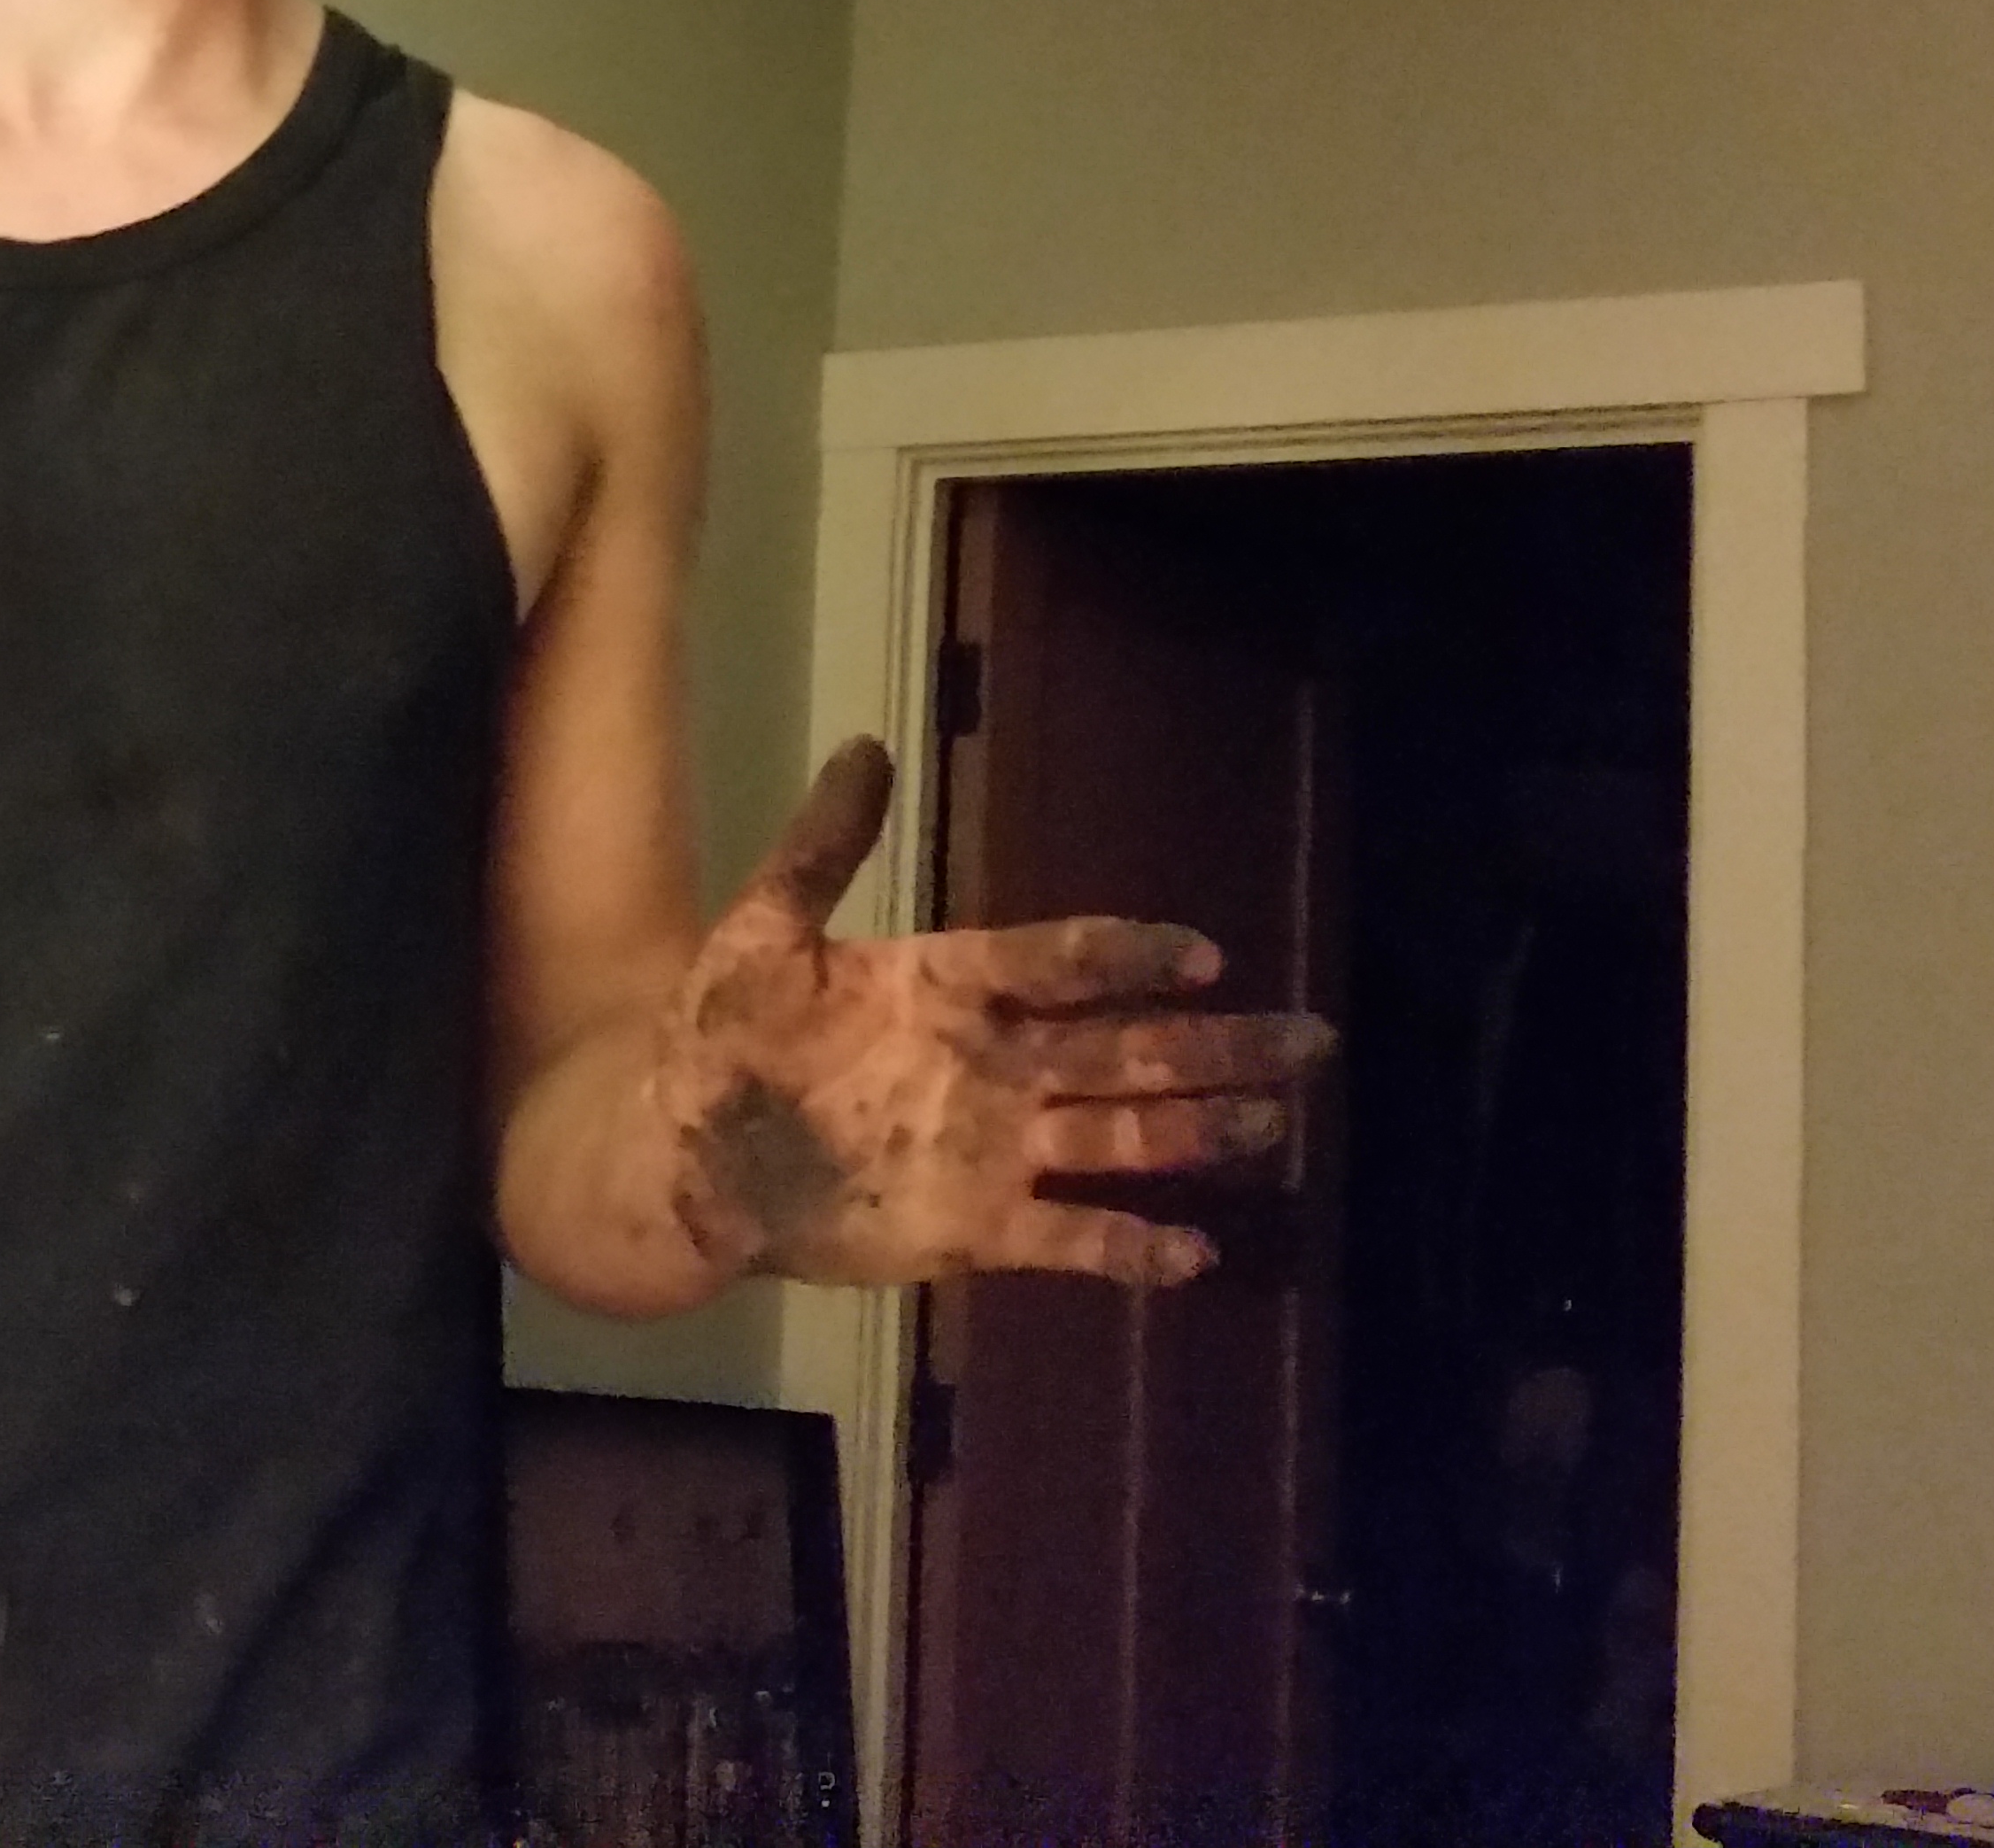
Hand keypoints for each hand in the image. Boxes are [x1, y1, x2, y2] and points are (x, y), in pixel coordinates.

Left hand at [652, 736, 1331, 1288]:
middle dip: (1218, 1046)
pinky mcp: (974, 1226)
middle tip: (1312, 1041)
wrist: (681, 1154)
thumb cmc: (725, 1036)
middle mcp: (993, 1063)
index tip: (1205, 956)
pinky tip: (1195, 1250)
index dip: (1132, 957)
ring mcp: (991, 1147)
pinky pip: (1068, 1236)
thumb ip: (823, 846)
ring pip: (1119, 1136)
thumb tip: (867, 743)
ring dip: (1197, 1131)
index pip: (1063, 961)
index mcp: (952, 985)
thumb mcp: (765, 931)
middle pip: (1125, 1049)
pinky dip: (1129, 1245)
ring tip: (1275, 1123)